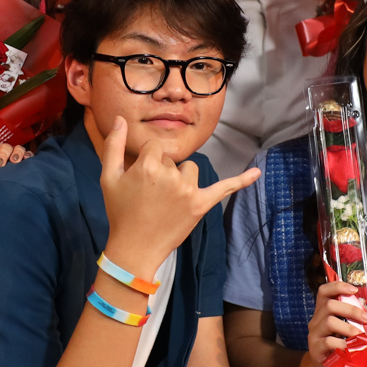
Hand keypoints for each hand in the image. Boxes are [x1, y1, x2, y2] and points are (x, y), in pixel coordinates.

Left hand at [0, 141, 27, 180]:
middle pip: (5, 147)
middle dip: (2, 155)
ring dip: (17, 153)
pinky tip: (26, 161)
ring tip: (14, 161)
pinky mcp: (25, 160)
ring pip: (18, 148)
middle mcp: (4, 150)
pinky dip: (28, 156)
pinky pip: (29, 155)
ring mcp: (16, 154)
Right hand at [98, 116, 260, 273]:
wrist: (135, 248)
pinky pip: (224, 188)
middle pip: (172, 159)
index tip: (140, 179)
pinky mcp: (201, 205)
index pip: (155, 147)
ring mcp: (189, 190)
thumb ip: (114, 145)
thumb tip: (122, 118)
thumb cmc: (120, 212)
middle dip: (163, 172)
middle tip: (150, 196)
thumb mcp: (109, 177)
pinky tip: (257, 173)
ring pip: (190, 169)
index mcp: (148, 165)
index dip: (147, 161)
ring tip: (167, 200)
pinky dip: (241, 181)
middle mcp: (171, 175)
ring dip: (182, 179)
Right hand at [305, 279, 366, 366]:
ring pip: (329, 321)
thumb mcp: (344, 332)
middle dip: (351, 310)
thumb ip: (352, 321)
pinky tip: (351, 349)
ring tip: (360, 337)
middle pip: (330, 305)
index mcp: (323, 312)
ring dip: (349, 328)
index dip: (337, 286)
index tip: (354, 290)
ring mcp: (314, 335)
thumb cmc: (339, 349)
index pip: (324, 291)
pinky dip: (343, 344)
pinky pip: (328, 342)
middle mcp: (316, 320)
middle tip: (366, 320)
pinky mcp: (315, 349)